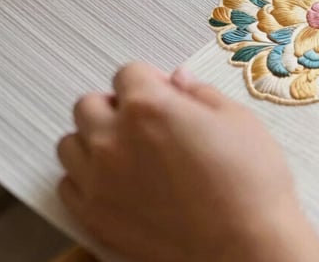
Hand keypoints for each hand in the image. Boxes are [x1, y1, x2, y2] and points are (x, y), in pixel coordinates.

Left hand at [57, 62, 318, 261]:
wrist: (247, 247)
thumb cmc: (249, 183)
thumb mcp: (236, 120)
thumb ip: (199, 94)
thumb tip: (179, 81)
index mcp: (148, 106)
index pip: (128, 73)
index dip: (150, 80)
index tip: (165, 93)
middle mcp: (113, 139)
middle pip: (89, 105)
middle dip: (115, 106)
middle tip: (143, 122)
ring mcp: (99, 181)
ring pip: (71, 143)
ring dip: (93, 140)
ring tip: (125, 152)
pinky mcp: (95, 217)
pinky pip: (68, 186)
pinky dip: (86, 179)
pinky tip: (116, 183)